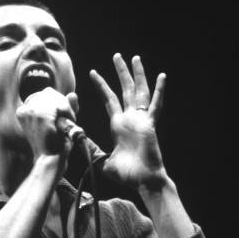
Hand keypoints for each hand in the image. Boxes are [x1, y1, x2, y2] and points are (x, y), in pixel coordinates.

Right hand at [16, 87, 78, 160]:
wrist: (50, 160)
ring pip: (55, 97)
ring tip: (64, 125)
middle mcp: (24, 109)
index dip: (56, 103)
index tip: (61, 116)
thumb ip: (66, 107)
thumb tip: (73, 95)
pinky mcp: (41, 115)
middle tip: (64, 122)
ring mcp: (32, 111)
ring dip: (65, 110)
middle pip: (49, 93)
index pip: (44, 94)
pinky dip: (67, 114)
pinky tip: (64, 126)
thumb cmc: (53, 145)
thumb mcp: (59, 122)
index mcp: (23, 111)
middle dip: (61, 105)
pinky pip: (61, 106)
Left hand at [90, 55, 167, 190]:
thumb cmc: (126, 174)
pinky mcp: (149, 125)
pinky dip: (159, 91)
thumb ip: (91, 147)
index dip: (102, 86)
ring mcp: (140, 120)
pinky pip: (155, 106)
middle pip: (124, 90)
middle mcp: (129, 119)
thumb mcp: (102, 160)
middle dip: (120, 73)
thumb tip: (77, 139)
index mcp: (118, 126)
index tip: (92, 73)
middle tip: (117, 56)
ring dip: (137, 75)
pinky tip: (161, 76)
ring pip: (139, 92)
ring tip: (134, 58)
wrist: (142, 181)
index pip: (109, 100)